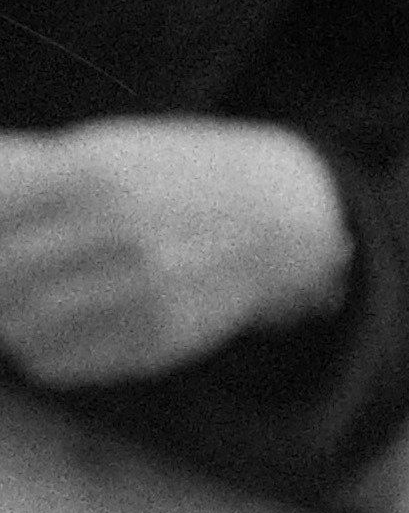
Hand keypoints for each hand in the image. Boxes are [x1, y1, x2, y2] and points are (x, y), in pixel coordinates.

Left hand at [0, 119, 349, 385]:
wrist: (278, 217)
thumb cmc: (174, 177)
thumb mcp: (107, 150)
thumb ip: (27, 171)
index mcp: (95, 174)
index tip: (0, 230)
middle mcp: (119, 234)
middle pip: (2, 273)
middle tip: (8, 274)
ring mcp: (144, 291)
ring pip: (19, 327)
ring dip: (9, 316)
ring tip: (21, 303)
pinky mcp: (158, 338)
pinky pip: (59, 362)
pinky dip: (39, 349)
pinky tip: (52, 329)